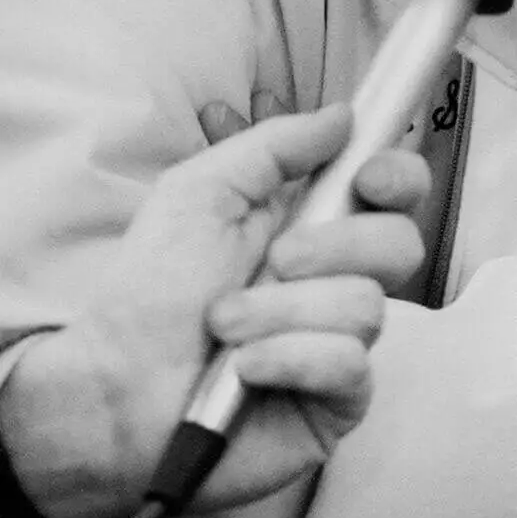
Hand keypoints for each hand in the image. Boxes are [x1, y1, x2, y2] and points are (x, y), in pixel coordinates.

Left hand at [0, 105, 428, 517]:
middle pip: (400, 244)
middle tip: (276, 259)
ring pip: (367, 306)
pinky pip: (350, 365)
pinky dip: (290, 358)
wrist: (114, 390)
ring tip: (226, 326)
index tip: (369, 180)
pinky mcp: (335, 402)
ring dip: (286, 311)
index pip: (396, 191)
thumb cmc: (149, 292)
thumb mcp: (201, 192)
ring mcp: (340, 342)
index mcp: (311, 223)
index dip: (400, 177)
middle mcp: (336, 279)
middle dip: (337, 246)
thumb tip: (345, 114)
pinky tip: (245, 369)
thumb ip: (275, 145)